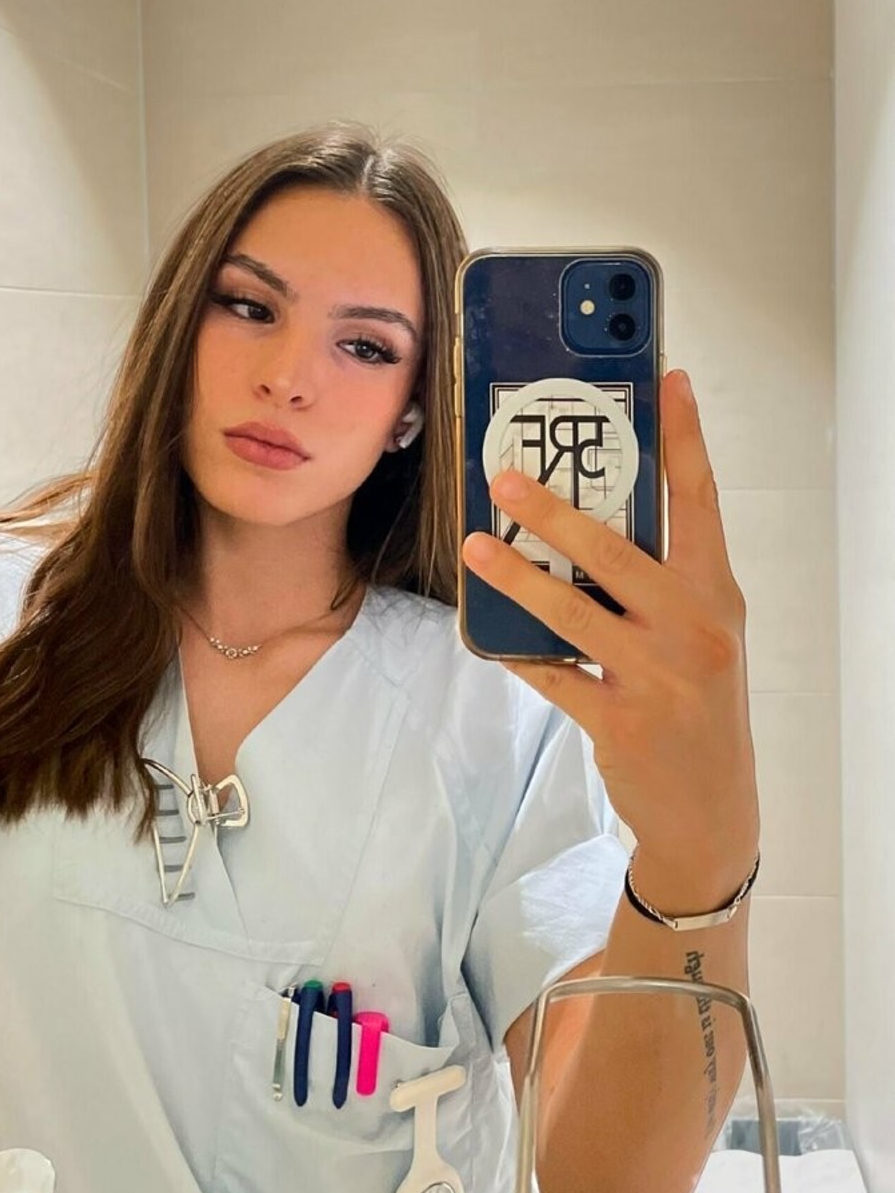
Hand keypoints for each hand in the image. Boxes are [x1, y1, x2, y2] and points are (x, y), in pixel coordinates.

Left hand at [461, 369, 759, 896]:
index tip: (670, 381)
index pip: (701, 503)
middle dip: (555, 512)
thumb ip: (661, 585)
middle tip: (505, 478)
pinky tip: (483, 634)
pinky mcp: (620, 721)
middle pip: (616, 553)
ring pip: (572, 612)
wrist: (711, 811)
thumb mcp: (701, 636)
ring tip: (474, 548)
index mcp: (717, 595)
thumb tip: (584, 531)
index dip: (684, 440)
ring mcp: (659, 677)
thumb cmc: (699, 705)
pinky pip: (552, 674)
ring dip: (516, 577)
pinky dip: (515, 651)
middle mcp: (696, 628)